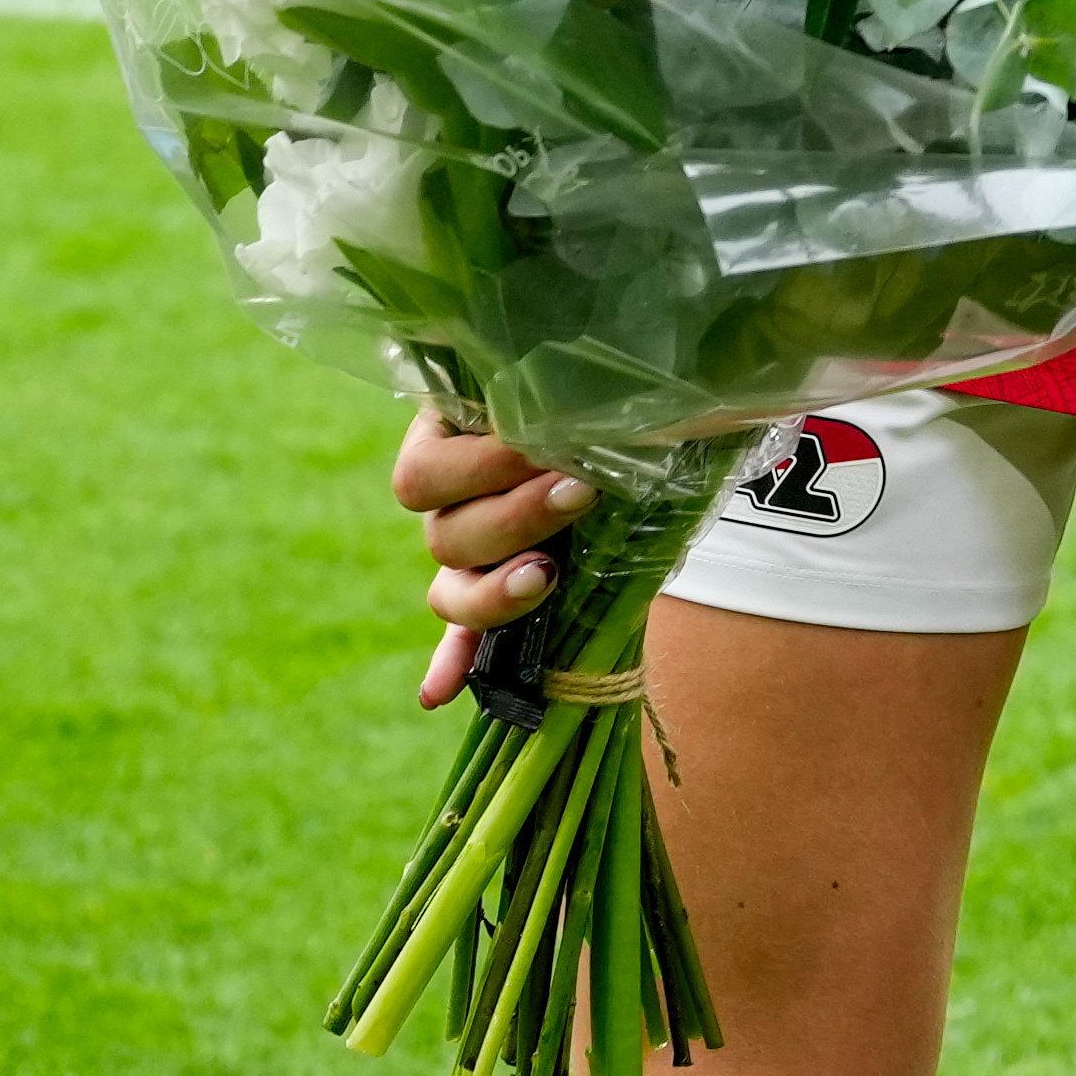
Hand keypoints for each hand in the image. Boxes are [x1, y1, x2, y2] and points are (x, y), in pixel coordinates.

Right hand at [396, 406, 590, 708]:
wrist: (650, 426)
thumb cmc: (616, 388)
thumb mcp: (591, 381)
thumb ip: (575, 389)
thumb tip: (596, 405)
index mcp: (450, 435)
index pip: (425, 472)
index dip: (482, 469)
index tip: (548, 448)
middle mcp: (451, 500)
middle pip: (442, 536)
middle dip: (515, 519)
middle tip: (581, 492)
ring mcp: (469, 556)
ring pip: (451, 592)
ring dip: (494, 594)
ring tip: (548, 575)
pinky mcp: (500, 596)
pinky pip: (463, 641)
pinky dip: (453, 664)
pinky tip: (439, 694)